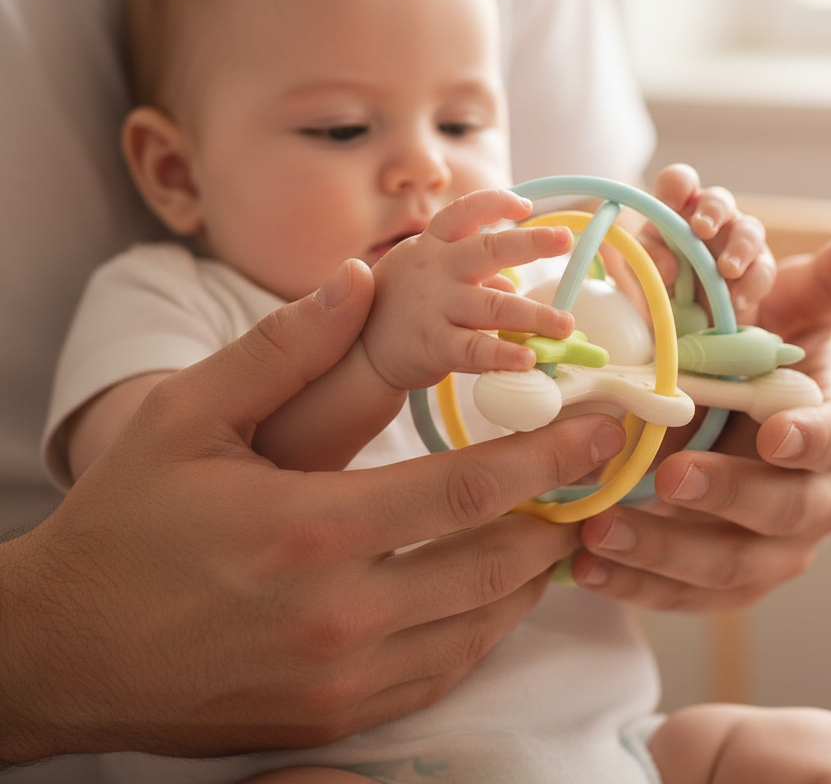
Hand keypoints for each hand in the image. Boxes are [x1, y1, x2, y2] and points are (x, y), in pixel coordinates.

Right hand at [0, 258, 624, 760]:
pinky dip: (483, 629)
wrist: (64, 650)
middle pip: (494, 565)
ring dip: (530, 574)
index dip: (546, 457)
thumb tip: (356, 279)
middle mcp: (341, 615)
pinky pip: (442, 674)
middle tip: (592, 478)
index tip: (598, 430)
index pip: (468, 491)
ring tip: (555, 526)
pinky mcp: (334, 719)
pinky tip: (492, 592)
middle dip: (557, 515)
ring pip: (481, 626)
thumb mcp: (189, 416)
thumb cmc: (125, 524)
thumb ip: (283, 347)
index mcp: (313, 529)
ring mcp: (343, 680)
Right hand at [365, 188, 573, 389]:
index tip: (526, 206)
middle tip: (564, 239)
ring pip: (493, 306)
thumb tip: (513, 288)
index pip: (465, 211)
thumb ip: (474, 277)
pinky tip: (529, 359)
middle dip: (531, 243)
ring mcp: (435, 306)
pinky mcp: (434, 344)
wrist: (358, 349)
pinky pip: (475, 349)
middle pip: (488, 250)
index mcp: (434, 244)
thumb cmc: (404, 304)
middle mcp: (436, 269)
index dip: (496, 203)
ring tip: (564, 324)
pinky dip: (504, 354)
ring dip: (534, 314)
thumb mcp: (433, 276)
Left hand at [571, 218, 830, 610]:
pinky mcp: (718, 580)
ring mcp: (766, 546)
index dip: (812, 440)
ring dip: (665, 554)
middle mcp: (812, 496)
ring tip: (601, 531)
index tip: (773, 433)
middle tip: (669, 478)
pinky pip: (681, 595)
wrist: (721, 413)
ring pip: (728, 566)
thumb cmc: (759, 354)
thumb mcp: (792, 308)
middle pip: (784, 514)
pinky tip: (584, 567)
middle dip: (728, 498)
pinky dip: (634, 586)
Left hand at [640, 163, 775, 319]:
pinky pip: (762, 270)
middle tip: (702, 229)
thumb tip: (669, 266)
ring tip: (727, 270)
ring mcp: (737, 240)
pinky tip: (737, 301)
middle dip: (712, 211)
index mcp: (677, 210)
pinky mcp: (758, 268)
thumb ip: (648, 260)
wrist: (688, 322)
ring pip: (750, 229)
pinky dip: (751, 284)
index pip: (679, 182)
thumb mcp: (643, 269)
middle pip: (718, 199)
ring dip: (739, 248)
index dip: (677, 185)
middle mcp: (711, 218)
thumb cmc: (664, 282)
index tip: (669, 204)